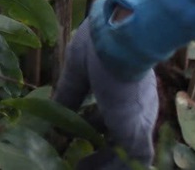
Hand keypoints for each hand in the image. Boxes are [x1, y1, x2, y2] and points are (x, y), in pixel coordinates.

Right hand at [54, 23, 157, 163]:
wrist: (121, 37)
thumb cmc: (99, 45)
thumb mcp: (77, 70)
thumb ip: (69, 92)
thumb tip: (55, 110)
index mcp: (126, 89)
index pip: (112, 114)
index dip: (94, 126)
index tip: (76, 135)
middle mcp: (138, 109)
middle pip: (119, 137)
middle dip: (99, 151)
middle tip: (79, 162)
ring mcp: (139, 122)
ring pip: (126, 153)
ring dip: (104, 164)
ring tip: (79, 169)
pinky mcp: (135, 133)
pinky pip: (129, 161)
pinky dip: (110, 168)